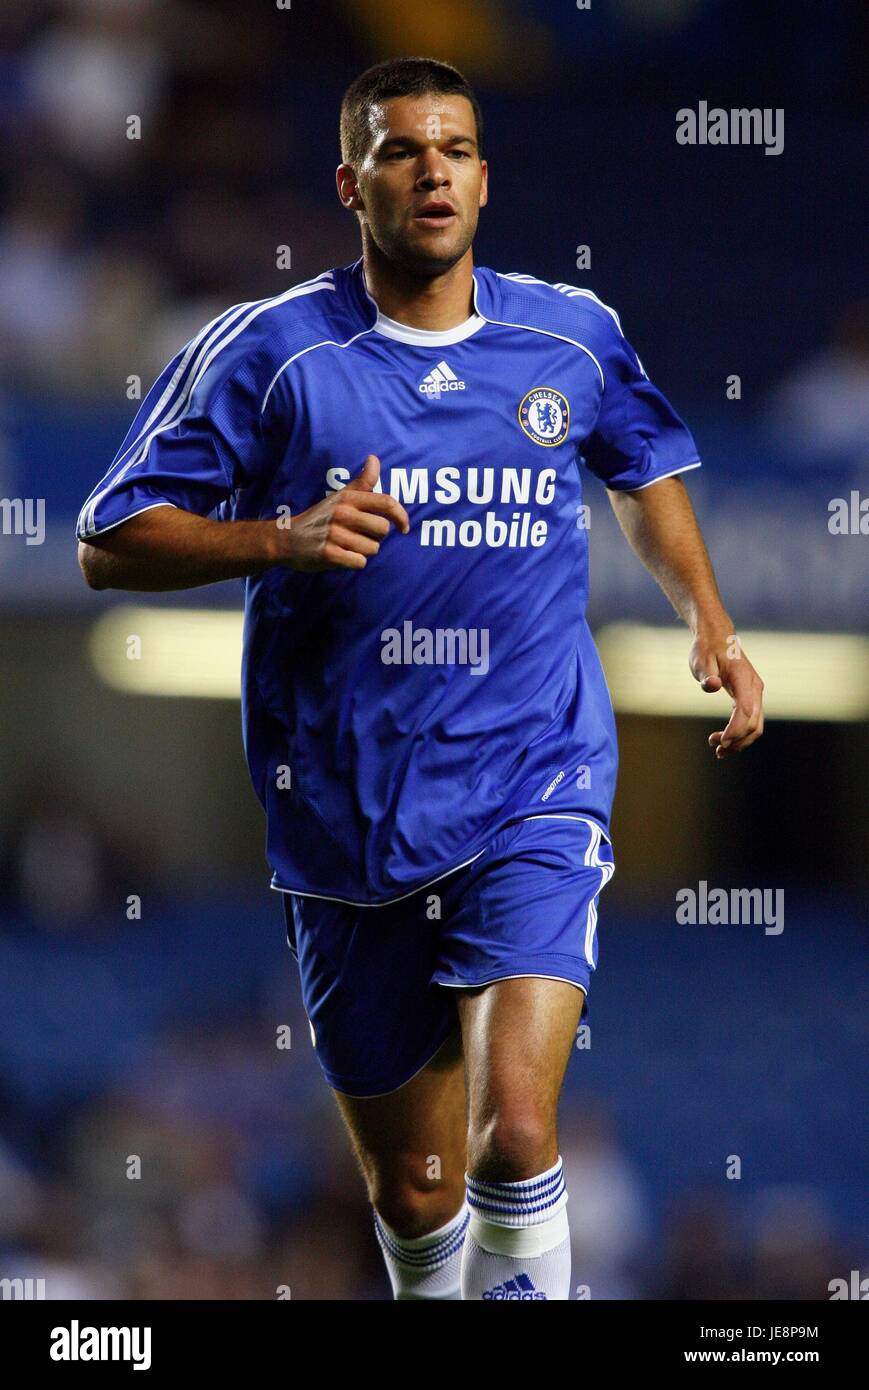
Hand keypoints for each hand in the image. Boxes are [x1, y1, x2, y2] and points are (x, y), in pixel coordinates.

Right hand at [279, 454, 408, 571]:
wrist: (287, 538)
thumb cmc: (320, 517)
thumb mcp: (340, 496)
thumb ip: (362, 481)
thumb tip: (374, 458)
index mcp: (348, 498)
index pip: (387, 502)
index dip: (401, 516)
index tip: (404, 527)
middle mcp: (342, 513)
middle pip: (383, 529)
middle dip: (377, 537)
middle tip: (361, 536)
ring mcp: (334, 534)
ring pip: (372, 549)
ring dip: (364, 551)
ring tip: (347, 546)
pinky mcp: (329, 554)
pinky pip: (359, 562)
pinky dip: (354, 562)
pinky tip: (341, 556)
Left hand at [689, 629, 764, 757]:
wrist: (718, 638)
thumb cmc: (707, 649)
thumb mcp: (701, 660)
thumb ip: (706, 675)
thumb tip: (712, 685)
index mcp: (743, 678)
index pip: (745, 710)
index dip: (735, 729)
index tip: (720, 741)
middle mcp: (754, 687)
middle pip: (754, 723)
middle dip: (737, 740)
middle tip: (715, 748)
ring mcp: (755, 693)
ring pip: (756, 725)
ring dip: (740, 741)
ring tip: (718, 749)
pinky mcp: (751, 697)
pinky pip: (752, 720)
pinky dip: (741, 733)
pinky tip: (725, 739)